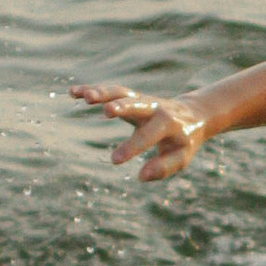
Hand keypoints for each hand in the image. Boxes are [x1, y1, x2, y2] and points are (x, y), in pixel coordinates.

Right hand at [74, 81, 206, 178]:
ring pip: (121, 92)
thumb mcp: (181, 156)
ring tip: (83, 96)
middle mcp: (154, 107)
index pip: (149, 135)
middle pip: (137, 104)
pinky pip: (111, 91)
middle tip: (106, 111)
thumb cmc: (184, 140)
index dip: (132, 147)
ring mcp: (141, 99)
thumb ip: (164, 167)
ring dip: (102, 93)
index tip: (114, 160)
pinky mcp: (131, 96)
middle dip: (122, 106)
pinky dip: (92, 89)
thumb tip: (141, 176)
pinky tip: (73, 92)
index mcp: (169, 124)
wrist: (191, 113)